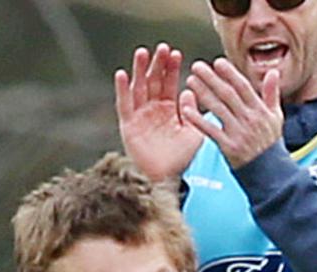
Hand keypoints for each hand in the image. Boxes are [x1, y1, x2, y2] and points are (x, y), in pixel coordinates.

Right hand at [114, 43, 203, 181]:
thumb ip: (193, 111)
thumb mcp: (194, 132)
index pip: (169, 84)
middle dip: (157, 64)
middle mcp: (152, 110)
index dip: (171, 69)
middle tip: (161, 47)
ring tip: (142, 53)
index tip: (176, 53)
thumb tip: (191, 90)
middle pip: (153, 81)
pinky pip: (124, 105)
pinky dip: (123, 90)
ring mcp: (139, 116)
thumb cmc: (182, 159)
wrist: (169, 179)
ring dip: (139, 71)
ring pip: (138, 88)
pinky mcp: (128, 126)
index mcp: (169, 110)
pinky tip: (123, 74)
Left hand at [183, 58, 283, 168]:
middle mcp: (249, 120)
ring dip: (203, 94)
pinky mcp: (229, 147)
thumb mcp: (276, 117)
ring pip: (218, 109)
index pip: (244, 88)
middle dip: (212, 79)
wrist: (271, 172)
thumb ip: (272, 93)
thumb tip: (273, 72)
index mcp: (260, 111)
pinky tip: (186, 109)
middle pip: (228, 95)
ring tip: (190, 81)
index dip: (230, 74)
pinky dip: (198, 119)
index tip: (218, 62)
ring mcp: (239, 133)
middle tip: (197, 66)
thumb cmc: (270, 143)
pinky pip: (210, 130)